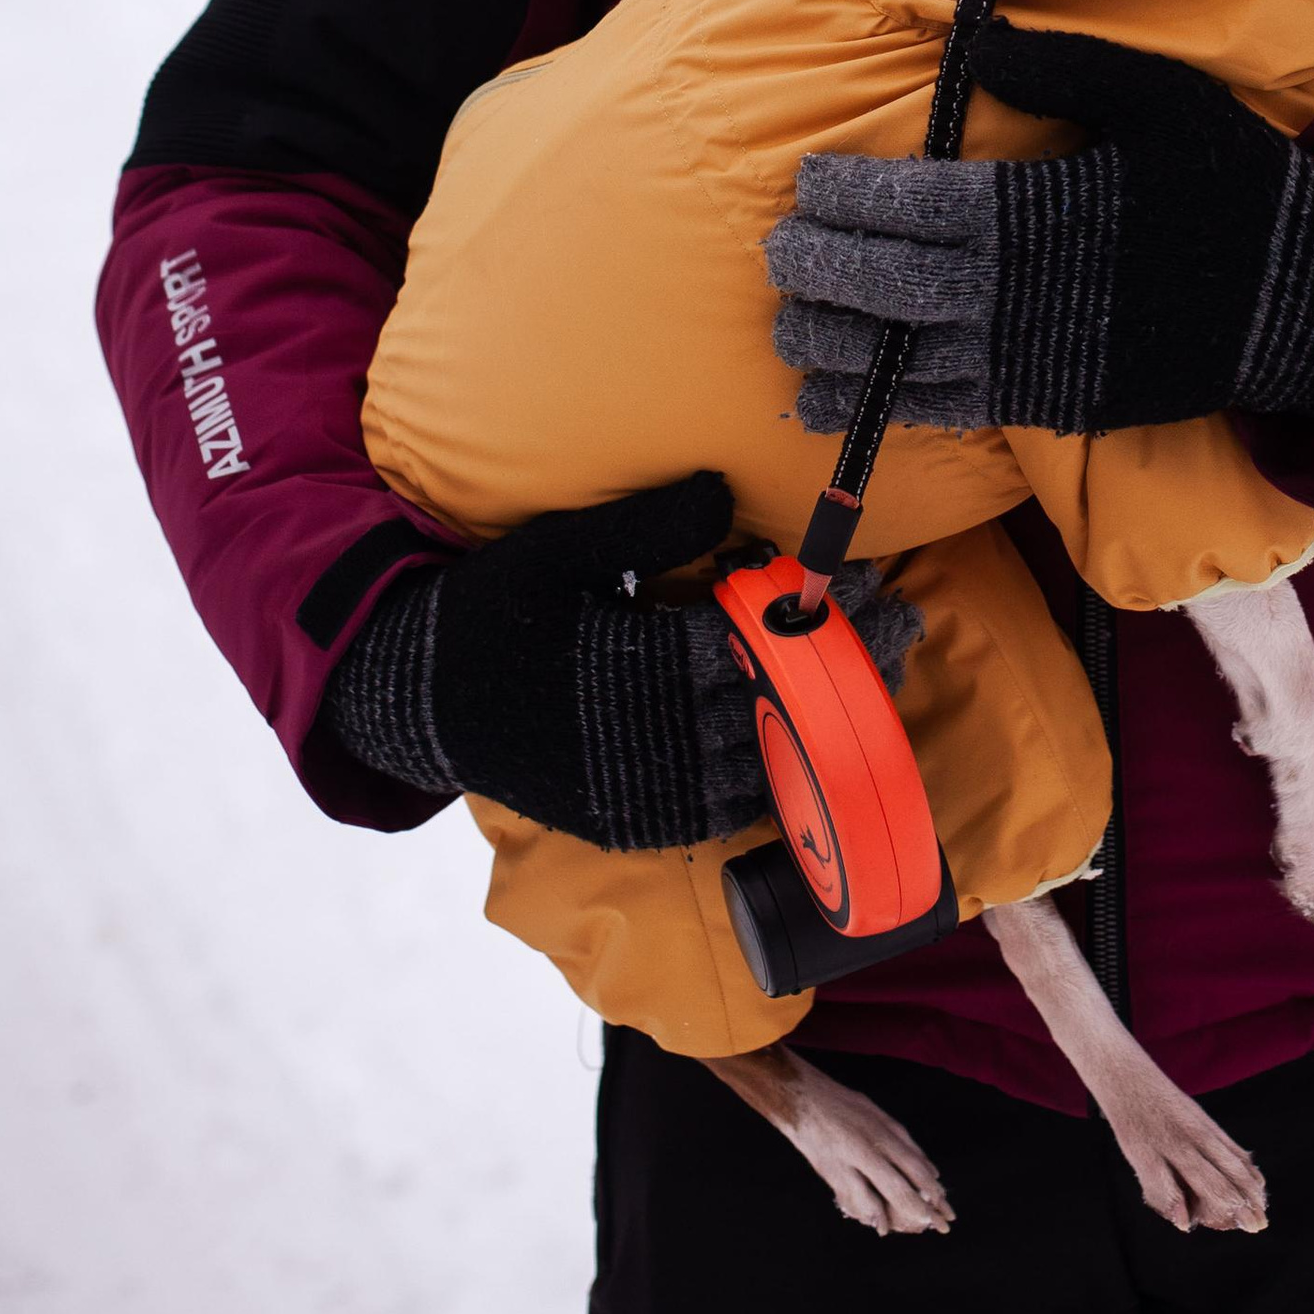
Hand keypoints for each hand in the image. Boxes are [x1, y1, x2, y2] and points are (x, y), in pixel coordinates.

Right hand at [321, 472, 920, 848]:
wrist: (415, 702)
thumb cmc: (487, 612)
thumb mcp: (556, 551)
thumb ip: (644, 528)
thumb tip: (726, 491)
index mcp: (624, 670)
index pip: (745, 646)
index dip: (811, 619)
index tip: (866, 586)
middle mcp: (638, 743)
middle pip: (767, 706)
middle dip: (837, 666)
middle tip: (898, 624)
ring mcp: (635, 793)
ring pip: (756, 766)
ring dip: (821, 722)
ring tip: (872, 677)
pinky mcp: (627, 822)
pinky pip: (718, 814)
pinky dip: (769, 783)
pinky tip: (808, 748)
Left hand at [765, 23, 1313, 444]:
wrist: (1298, 299)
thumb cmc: (1225, 184)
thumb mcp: (1156, 98)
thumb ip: (1061, 66)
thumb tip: (978, 43)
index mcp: (1032, 210)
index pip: (908, 203)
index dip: (844, 196)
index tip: (805, 183)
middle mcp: (1014, 291)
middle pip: (884, 286)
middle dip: (818, 270)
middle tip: (777, 253)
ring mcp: (1026, 357)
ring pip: (898, 361)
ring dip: (830, 349)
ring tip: (787, 331)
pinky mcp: (1045, 401)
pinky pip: (942, 414)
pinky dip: (878, 413)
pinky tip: (828, 409)